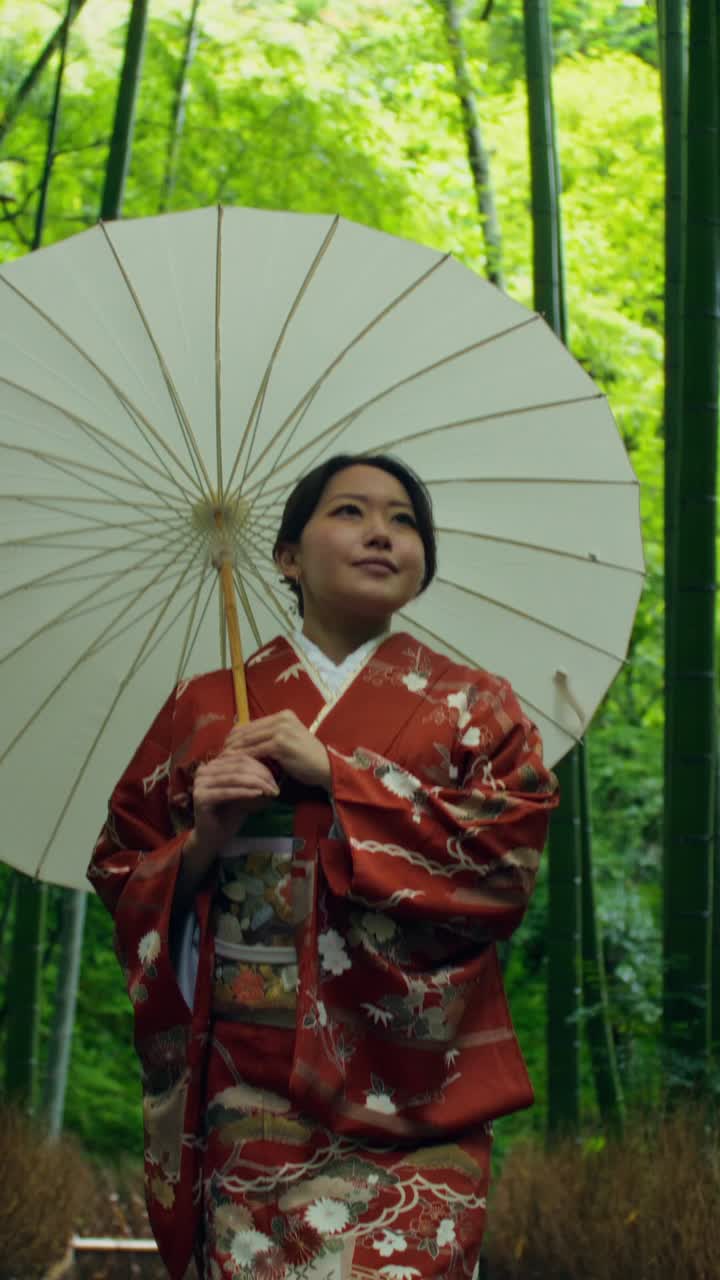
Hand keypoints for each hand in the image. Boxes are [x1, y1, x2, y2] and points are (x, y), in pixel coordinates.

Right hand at [191, 743, 278, 858]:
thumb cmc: (229, 815)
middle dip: (261, 776)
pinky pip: (227, 792)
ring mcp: (200, 783)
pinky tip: (259, 794)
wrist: (212, 838)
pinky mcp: (200, 797)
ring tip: (271, 791)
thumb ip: (253, 779)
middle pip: (238, 767)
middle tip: (276, 787)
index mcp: (213, 765)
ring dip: (256, 784)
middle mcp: (204, 770)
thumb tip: (274, 770)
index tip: (276, 779)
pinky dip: (244, 792)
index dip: (260, 767)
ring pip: (234, 778)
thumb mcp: (244, 793)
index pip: (240, 759)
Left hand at [227, 711, 331, 789]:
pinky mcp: (280, 744)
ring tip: (222, 760)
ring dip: (233, 751)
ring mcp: (282, 730)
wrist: (326, 769)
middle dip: (231, 743)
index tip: (225, 746)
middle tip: (218, 754)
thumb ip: (271, 737)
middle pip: (248, 730)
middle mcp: (282, 718)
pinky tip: (233, 765)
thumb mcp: (289, 741)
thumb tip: (246, 740)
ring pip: (249, 740)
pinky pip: (255, 751)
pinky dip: (242, 758)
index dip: (236, 735)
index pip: (252, 724)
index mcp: (284, 715)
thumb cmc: (307, 759)